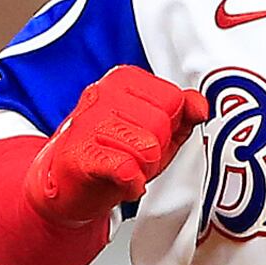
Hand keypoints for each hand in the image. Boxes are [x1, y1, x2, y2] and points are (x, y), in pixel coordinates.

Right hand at [26, 66, 208, 227]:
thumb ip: (183, 115)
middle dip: (156, 151)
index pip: (173, 99)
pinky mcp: (80, 155)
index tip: (147, 136)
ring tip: (125, 168)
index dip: (169, 127)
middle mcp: (103, 93)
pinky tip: (122, 182)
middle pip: (161, 124)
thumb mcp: (157, 132)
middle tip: (134, 157)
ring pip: (147, 147)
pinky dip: (131, 183)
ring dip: (143, 168)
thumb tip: (199, 106)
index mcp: (123, 80)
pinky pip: (125, 167)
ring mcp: (88, 122)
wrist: (66, 183)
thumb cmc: (112, 154)